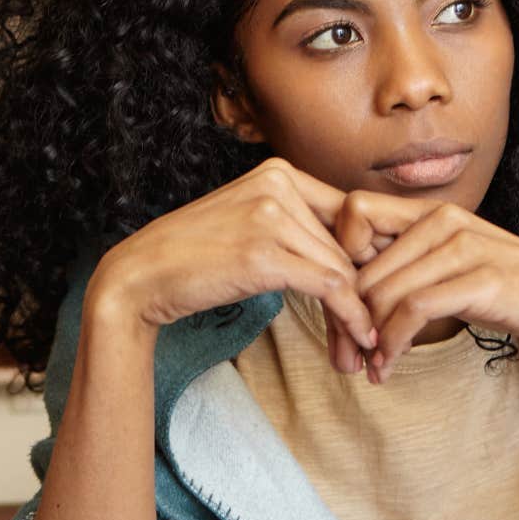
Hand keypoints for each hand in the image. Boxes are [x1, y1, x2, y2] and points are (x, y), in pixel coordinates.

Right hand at [90, 159, 377, 366]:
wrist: (141, 275)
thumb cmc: (194, 256)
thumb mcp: (248, 221)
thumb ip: (294, 224)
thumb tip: (352, 255)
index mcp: (277, 171)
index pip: (348, 214)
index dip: (369, 259)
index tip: (377, 295)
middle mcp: (277, 183)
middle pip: (348, 244)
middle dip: (364, 293)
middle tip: (368, 334)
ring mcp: (269, 215)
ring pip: (343, 269)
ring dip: (358, 315)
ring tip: (360, 348)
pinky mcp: (264, 253)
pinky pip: (330, 287)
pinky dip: (351, 317)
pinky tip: (358, 340)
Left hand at [334, 191, 518, 381]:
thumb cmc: (503, 289)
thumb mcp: (448, 266)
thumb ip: (405, 264)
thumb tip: (348, 287)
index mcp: (430, 210)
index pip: (353, 212)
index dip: (338, 255)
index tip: (345, 300)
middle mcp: (443, 219)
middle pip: (360, 263)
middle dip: (346, 316)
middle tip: (347, 354)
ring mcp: (463, 246)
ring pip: (381, 291)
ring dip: (367, 338)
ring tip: (369, 366)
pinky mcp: (480, 279)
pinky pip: (412, 310)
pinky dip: (392, 344)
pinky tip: (388, 367)